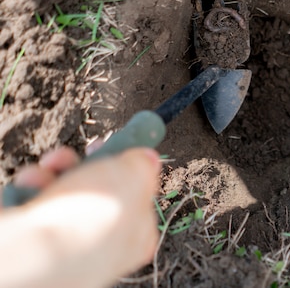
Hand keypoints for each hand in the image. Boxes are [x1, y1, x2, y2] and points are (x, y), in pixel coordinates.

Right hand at [0, 147, 160, 287]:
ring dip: (56, 171)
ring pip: (65, 193)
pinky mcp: (35, 241)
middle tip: (84, 152)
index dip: (129, 168)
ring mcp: (68, 245)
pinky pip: (36, 204)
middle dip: (86, 164)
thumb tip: (148, 159)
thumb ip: (143, 165)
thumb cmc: (92, 217)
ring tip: (51, 165)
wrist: (33, 252)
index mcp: (137, 235)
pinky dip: (32, 186)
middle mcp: (104, 245)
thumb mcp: (133, 177)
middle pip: (99, 191)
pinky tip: (31, 183)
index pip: (140, 197)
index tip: (118, 146)